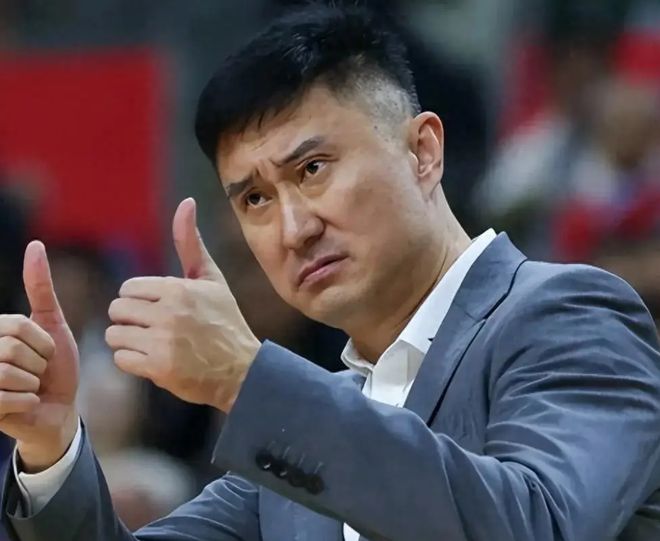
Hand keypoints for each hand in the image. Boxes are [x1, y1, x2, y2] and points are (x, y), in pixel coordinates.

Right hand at [0, 242, 79, 471]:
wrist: (58, 409)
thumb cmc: (56, 366)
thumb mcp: (52, 324)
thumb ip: (40, 288)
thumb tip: (35, 244)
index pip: (19, 327)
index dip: (43, 342)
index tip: (44, 352)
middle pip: (12, 350)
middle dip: (38, 364)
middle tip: (38, 373)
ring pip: (11, 374)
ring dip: (33, 384)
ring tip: (30, 388)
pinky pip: (12, 399)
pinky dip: (29, 402)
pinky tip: (26, 405)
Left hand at [106, 198, 260, 411]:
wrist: (243, 370)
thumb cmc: (225, 322)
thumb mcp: (211, 280)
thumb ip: (190, 243)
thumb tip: (186, 202)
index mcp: (178, 288)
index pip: (128, 289)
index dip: (140, 301)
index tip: (160, 310)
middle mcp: (168, 312)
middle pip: (116, 310)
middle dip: (131, 320)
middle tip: (154, 329)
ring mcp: (162, 341)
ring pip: (114, 335)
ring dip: (130, 342)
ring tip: (154, 345)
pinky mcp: (158, 368)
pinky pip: (120, 360)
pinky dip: (134, 363)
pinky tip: (156, 361)